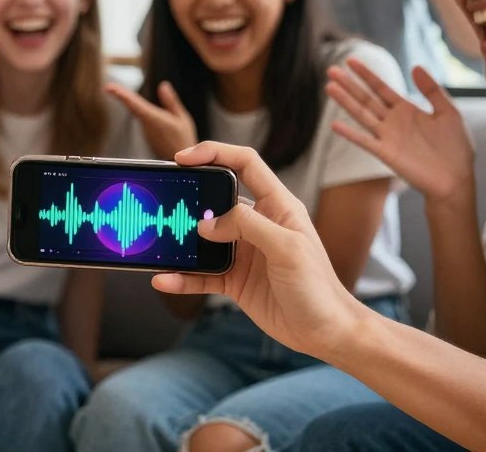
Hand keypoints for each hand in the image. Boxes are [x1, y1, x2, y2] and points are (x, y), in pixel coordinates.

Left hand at [106, 80, 195, 158]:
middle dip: (120, 95)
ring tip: (115, 90)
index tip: (110, 88)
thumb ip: (171, 101)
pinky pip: (139, 116)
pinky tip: (129, 100)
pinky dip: (133, 107)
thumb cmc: (183, 140)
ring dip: (126, 100)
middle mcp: (146, 124)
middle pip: (132, 106)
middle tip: (109, 87)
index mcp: (154, 119)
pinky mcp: (146, 133)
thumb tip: (163, 86)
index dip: (121, 95)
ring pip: (134, 111)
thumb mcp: (181, 118)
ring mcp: (145, 130)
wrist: (181, 161)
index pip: (134, 104)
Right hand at [152, 142, 365, 357]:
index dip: (215, 153)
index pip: (244, 163)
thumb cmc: (318, 287)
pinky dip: (183, 277)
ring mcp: (244, 252)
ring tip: (159, 243)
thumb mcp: (287, 247)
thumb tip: (207, 224)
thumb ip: (248, 225)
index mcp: (277, 205)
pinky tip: (165, 280)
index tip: (184, 157)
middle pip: (216, 199)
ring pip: (204, 238)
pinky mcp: (235, 280)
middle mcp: (258, 224)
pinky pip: (202, 274)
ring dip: (182, 241)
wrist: (326, 333)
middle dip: (189, 197)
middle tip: (165, 201)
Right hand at [325, 58, 474, 204]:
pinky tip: (335, 124)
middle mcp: (393, 121)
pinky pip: (365, 141)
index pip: (381, 88)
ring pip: (361, 115)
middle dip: (349, 84)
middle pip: (366, 99)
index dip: (366, 74)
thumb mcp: (449, 112)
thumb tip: (415, 66)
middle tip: (331, 69)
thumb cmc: (456, 148)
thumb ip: (432, 90)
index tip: (351, 60)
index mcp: (406, 109)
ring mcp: (387, 137)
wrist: (456, 180)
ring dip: (345, 102)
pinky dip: (350, 134)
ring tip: (329, 87)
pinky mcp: (386, 153)